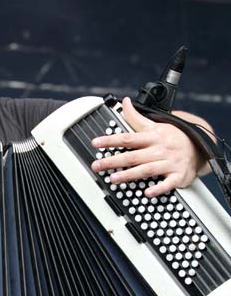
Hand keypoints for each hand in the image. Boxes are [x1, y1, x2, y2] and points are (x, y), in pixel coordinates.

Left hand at [90, 97, 204, 196]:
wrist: (200, 147)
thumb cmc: (173, 137)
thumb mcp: (154, 125)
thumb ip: (136, 116)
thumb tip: (124, 102)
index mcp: (152, 136)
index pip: (128, 138)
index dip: (111, 140)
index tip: (96, 143)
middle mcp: (159, 149)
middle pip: (133, 155)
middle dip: (113, 161)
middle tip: (96, 165)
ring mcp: (169, 163)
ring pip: (147, 169)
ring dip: (129, 175)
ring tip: (113, 179)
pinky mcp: (178, 176)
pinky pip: (168, 183)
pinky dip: (158, 188)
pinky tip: (147, 193)